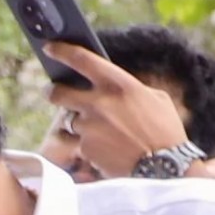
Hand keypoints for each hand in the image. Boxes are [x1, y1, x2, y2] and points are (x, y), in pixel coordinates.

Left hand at [41, 40, 190, 180]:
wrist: (165, 167)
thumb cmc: (165, 130)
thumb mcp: (155, 98)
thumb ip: (129, 89)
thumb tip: (110, 89)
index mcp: (118, 84)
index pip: (82, 60)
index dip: (62, 51)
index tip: (49, 48)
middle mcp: (98, 103)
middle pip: (58, 93)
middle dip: (53, 92)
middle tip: (54, 92)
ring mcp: (88, 127)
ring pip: (72, 121)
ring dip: (83, 125)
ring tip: (107, 134)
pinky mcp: (85, 148)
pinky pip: (80, 143)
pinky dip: (92, 145)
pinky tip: (110, 149)